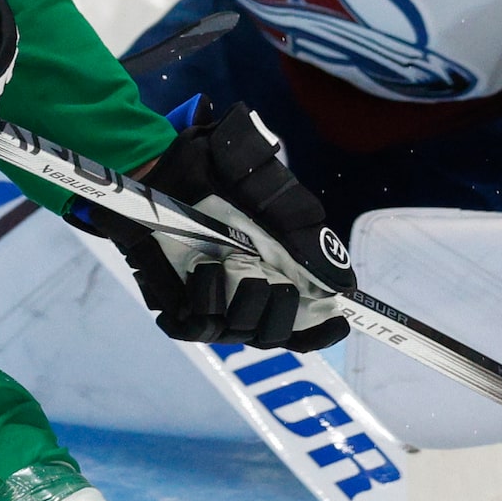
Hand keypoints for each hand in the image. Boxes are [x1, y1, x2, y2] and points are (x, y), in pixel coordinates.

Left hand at [80, 99, 354, 350]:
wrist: (159, 167)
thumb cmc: (215, 172)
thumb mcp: (265, 186)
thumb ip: (301, 223)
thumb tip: (341, 279)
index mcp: (278, 272)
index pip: (307, 322)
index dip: (323, 331)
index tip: (338, 322)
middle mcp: (247, 295)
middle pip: (278, 333)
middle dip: (280, 312)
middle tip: (270, 279)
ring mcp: (213, 304)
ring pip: (243, 333)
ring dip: (245, 302)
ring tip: (231, 262)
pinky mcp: (177, 308)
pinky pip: (200, 328)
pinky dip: (208, 300)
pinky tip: (203, 268)